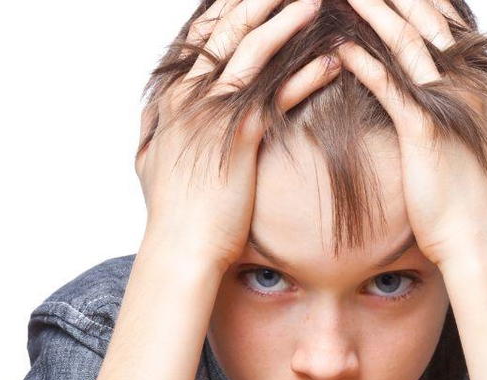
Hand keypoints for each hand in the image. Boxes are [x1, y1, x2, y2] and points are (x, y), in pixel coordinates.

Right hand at [134, 0, 339, 271]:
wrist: (180, 248)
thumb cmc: (174, 212)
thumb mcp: (153, 160)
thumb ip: (156, 129)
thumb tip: (153, 118)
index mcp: (172, 95)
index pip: (201, 34)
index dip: (228, 8)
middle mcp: (188, 94)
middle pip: (228, 28)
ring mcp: (212, 111)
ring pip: (252, 49)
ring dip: (286, 20)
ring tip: (316, 0)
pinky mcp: (239, 134)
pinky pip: (277, 93)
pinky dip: (307, 74)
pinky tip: (333, 61)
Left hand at [336, 0, 486, 267]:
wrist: (481, 239)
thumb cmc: (471, 199)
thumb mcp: (472, 142)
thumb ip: (459, 109)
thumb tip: (440, 95)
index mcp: (481, 81)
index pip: (446, 19)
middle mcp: (470, 82)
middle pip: (425, 17)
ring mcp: (450, 102)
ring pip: (404, 40)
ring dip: (369, 12)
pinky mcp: (425, 128)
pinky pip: (387, 83)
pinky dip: (360, 62)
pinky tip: (337, 48)